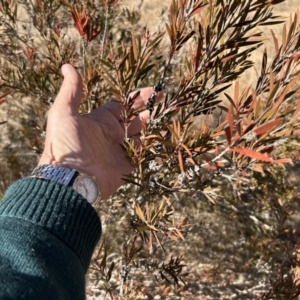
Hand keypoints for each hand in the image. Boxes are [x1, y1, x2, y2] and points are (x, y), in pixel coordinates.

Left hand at [39, 64, 159, 198]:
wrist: (70, 179)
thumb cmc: (66, 145)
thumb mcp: (63, 114)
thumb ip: (71, 92)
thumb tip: (67, 66)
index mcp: (100, 120)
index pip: (122, 105)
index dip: (136, 97)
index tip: (152, 90)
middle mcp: (112, 134)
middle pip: (134, 117)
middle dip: (148, 107)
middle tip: (163, 98)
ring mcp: (120, 149)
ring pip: (140, 134)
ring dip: (153, 124)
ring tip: (167, 112)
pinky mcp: (126, 165)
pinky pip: (141, 153)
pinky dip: (150, 145)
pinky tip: (163, 134)